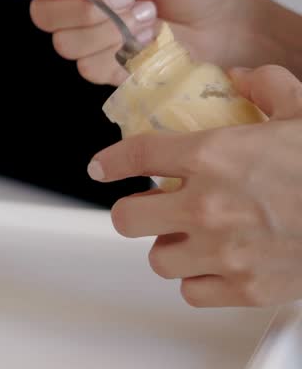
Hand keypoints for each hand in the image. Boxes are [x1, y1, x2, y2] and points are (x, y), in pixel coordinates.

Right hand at [11, 0, 253, 84]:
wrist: (229, 24)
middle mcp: (76, 4)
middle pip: (40, 13)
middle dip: (86, 7)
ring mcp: (88, 39)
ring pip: (63, 42)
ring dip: (110, 29)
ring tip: (146, 16)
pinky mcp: (105, 68)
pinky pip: (87, 67)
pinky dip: (120, 52)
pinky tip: (147, 40)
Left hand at [89, 65, 301, 306]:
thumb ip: (267, 86)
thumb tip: (243, 77)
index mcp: (215, 156)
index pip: (137, 156)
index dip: (111, 162)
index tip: (102, 168)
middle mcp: (209, 205)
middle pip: (128, 218)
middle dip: (135, 210)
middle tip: (150, 207)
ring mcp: (225, 251)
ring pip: (158, 259)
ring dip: (169, 247)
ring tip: (188, 237)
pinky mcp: (247, 288)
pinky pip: (193, 292)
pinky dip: (199, 280)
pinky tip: (213, 265)